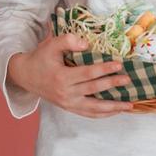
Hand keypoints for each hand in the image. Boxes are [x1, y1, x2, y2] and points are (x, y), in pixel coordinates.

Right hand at [7, 34, 132, 118]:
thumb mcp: (51, 44)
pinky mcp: (69, 108)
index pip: (88, 74)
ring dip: (113, 107)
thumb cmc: (41, 58)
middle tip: (128, 79)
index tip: (119, 64)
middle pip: (94, 89)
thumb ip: (68, 40)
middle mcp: (65, 93)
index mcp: (61, 77)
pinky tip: (115, 111)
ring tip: (129, 104)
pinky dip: (103, 114)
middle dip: (112, 84)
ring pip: (94, 108)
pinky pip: (88, 114)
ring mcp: (67, 103)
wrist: (26, 75)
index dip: (104, 69)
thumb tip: (87, 43)